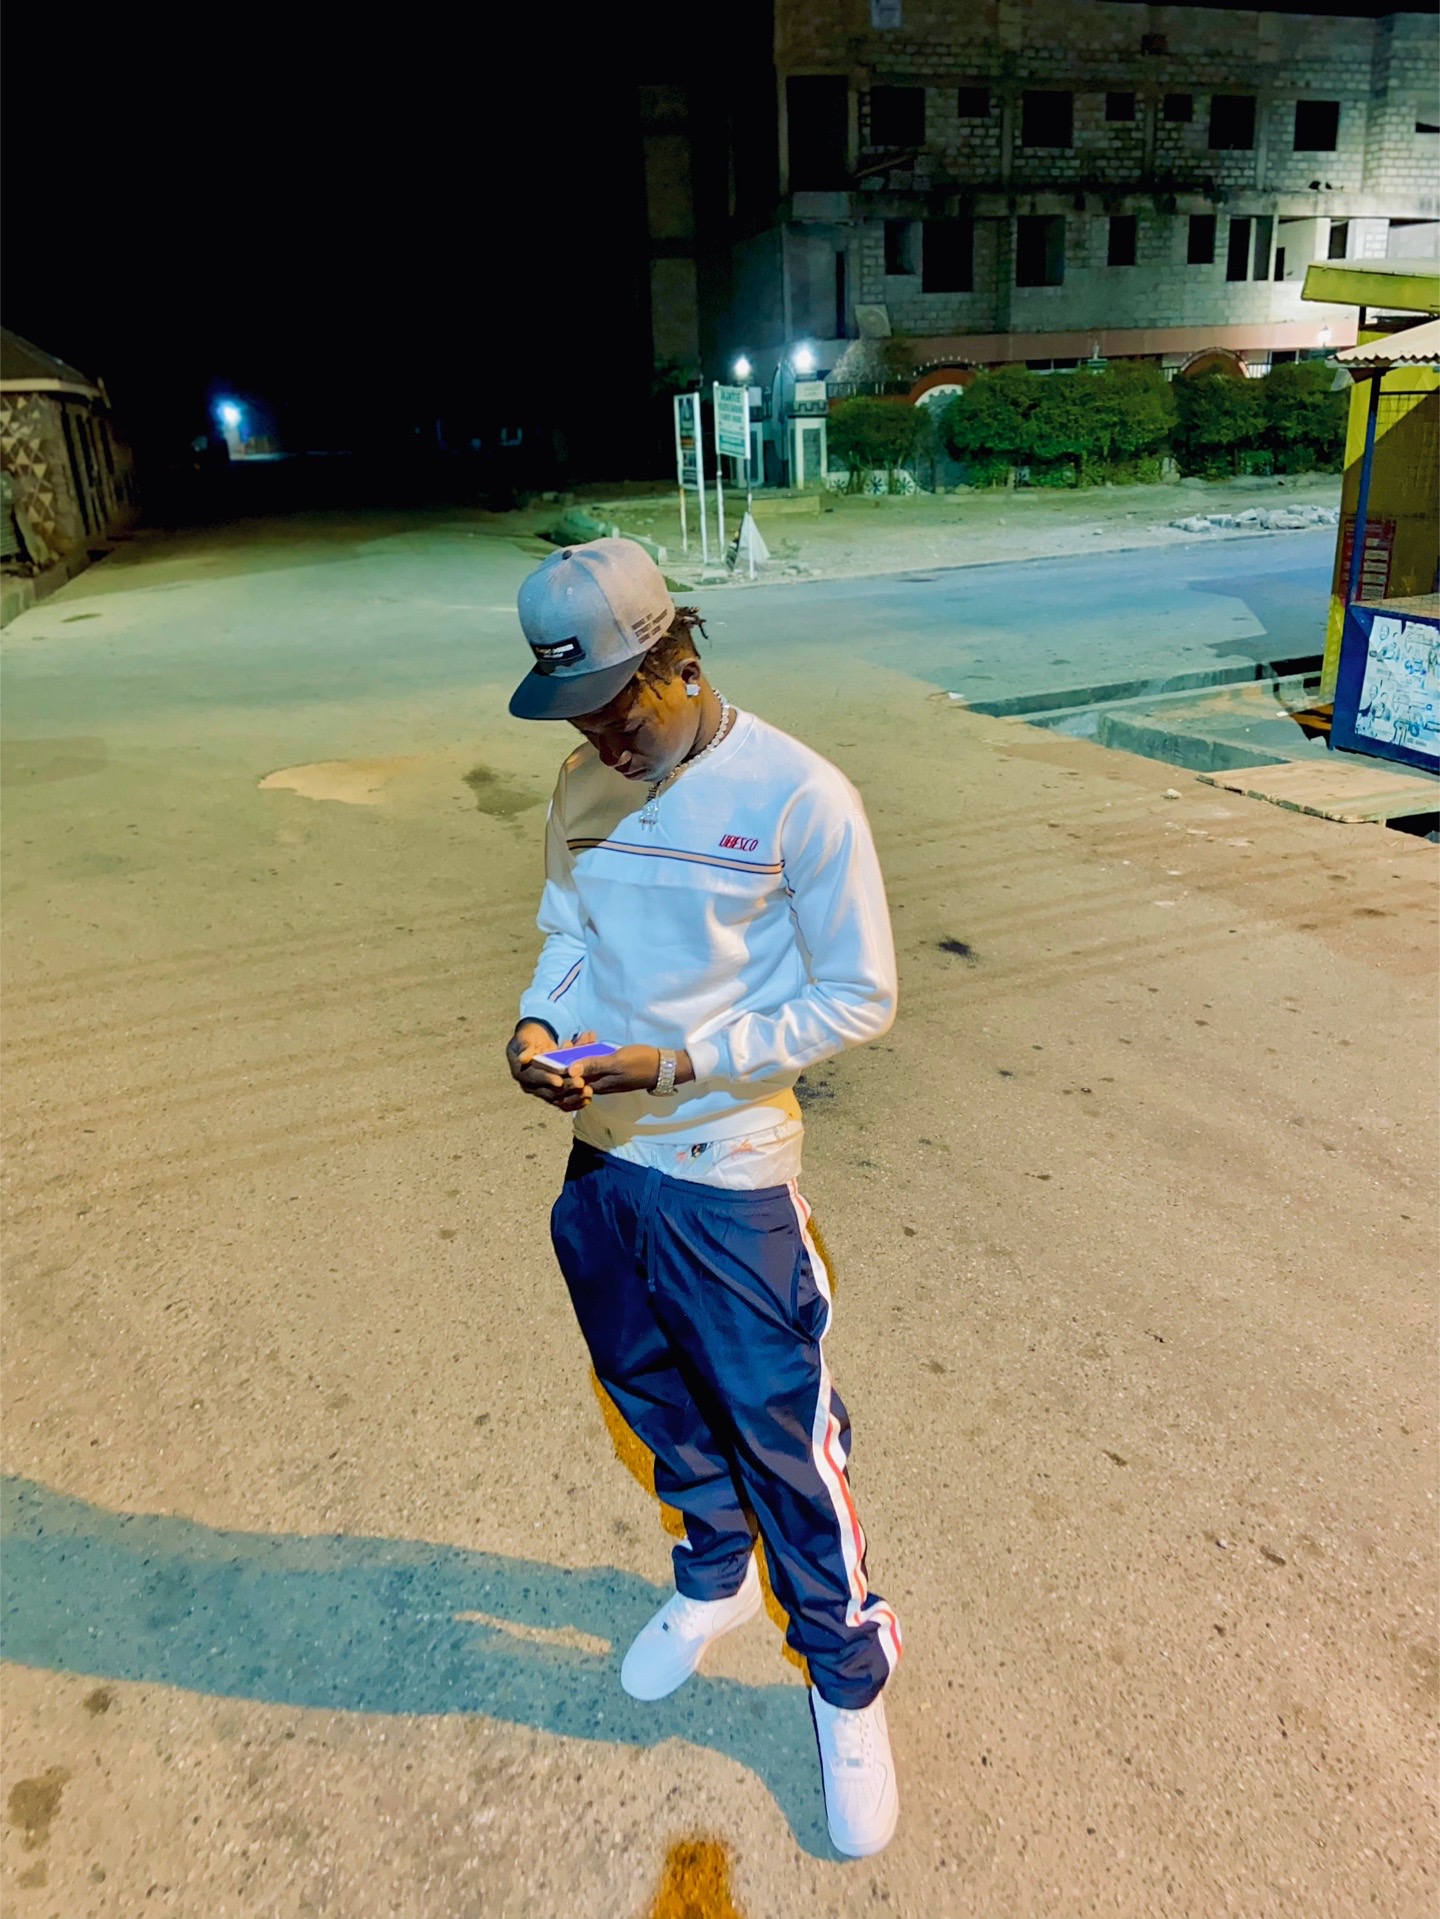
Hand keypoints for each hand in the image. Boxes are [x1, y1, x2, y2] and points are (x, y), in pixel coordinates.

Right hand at [506, 1021, 595, 1111]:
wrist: (536, 1043)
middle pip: (549, 1091)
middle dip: (566, 1087)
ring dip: (574, 1096)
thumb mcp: (525, 1037)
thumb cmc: (530, 1038)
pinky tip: (588, 1099)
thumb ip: (525, 1046)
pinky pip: (565, 1101)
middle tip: (580, 1083)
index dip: (546, 1079)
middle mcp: (531, 1086)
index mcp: (522, 1072)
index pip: (534, 1078)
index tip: (559, 1081)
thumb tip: (522, 1058)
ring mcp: (543, 1091)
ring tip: (588, 1091)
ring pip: (559, 1098)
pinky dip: (576, 1101)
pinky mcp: (554, 1094)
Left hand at [573, 1045, 694, 1097]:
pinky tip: (593, 1038)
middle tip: (575, 1039)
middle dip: (573, 1053)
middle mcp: (597, 1084)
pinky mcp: (610, 1071)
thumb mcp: (617, 1062)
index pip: (571, 1078)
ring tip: (588, 1035)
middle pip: (576, 1071)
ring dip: (583, 1049)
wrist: (663, 1067)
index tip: (565, 1045)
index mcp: (596, 1084)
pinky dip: (592, 1050)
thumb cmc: (640, 1063)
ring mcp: (604, 1078)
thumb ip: (594, 1065)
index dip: (563, 1063)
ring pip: (585, 1064)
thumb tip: (570, 1071)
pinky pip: (595, 1061)